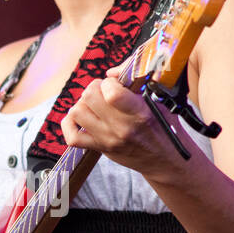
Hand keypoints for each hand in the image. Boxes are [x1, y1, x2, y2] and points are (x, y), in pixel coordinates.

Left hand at [59, 64, 190, 183]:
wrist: (163, 160)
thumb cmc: (163, 127)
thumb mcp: (158, 101)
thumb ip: (137, 82)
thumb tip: (111, 72)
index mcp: (139, 114)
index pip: (112, 93)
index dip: (109, 82)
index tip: (115, 84)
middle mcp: (121, 128)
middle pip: (89, 97)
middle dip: (94, 88)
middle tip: (103, 91)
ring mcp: (108, 140)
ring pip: (77, 112)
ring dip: (83, 104)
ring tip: (95, 104)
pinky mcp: (100, 148)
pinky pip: (72, 137)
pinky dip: (70, 124)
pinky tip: (79, 117)